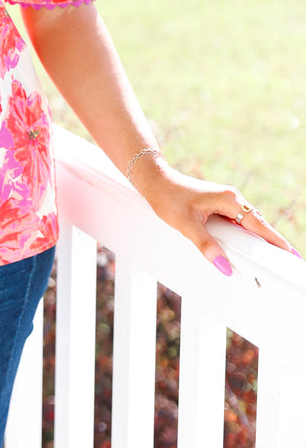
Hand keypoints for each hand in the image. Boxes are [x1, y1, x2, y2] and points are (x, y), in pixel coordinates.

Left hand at [133, 158, 295, 273]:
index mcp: (229, 199)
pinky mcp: (220, 205)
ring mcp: (227, 201)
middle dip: (270, 243)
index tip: (290, 254)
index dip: (275, 240)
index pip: (259, 224)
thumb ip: (206, 246)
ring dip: (257, 239)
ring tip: (269, 260)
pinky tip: (246, 248)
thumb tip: (224, 266)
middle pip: (258, 224)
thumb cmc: (168, 197)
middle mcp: (232, 198)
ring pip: (248, 224)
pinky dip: (245, 235)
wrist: (155, 181)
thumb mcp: (186, 225)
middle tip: (283, 262)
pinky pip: (239, 222)